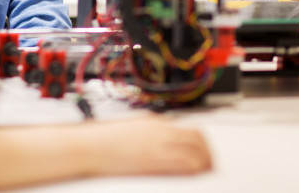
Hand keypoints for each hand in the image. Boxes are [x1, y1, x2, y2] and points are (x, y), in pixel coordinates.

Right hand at [88, 117, 211, 175]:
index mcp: (156, 122)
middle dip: (207, 152)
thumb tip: (163, 143)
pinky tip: (195, 175)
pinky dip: (194, 168)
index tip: (204, 154)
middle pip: (197, 138)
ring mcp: (158, 144)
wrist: (88, 146)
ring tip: (205, 173)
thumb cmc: (102, 141)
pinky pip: (183, 162)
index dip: (202, 144)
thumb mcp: (131, 130)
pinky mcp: (154, 158)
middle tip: (210, 165)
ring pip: (195, 150)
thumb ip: (150, 134)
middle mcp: (161, 130)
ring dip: (204, 163)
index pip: (190, 129)